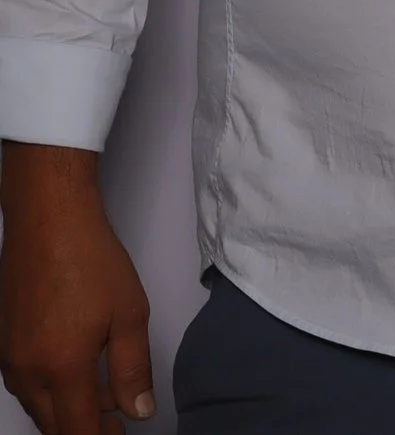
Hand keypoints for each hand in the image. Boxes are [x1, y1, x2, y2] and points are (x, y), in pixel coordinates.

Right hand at [0, 144, 152, 434]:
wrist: (49, 224)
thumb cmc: (92, 262)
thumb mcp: (130, 315)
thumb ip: (133, 369)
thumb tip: (137, 411)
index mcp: (62, 368)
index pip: (79, 428)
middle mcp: (28, 371)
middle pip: (54, 424)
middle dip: (85, 431)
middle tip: (116, 427)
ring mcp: (11, 358)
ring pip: (38, 407)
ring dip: (67, 414)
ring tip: (104, 408)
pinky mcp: (5, 344)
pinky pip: (27, 386)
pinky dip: (51, 394)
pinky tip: (76, 382)